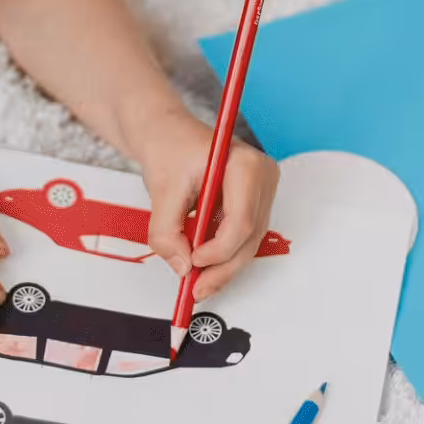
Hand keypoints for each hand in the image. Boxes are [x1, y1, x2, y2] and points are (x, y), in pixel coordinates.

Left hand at [135, 107, 280, 300]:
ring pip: (249, 242)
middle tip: (196, 289)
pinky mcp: (256, 201)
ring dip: (223, 266)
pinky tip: (205, 269)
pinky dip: (224, 254)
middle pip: (249, 236)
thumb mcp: (160, 190)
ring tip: (198, 284)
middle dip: (222, 267)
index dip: (218, 250)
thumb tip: (182, 266)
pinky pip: (245, 236)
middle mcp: (262, 175)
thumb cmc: (168, 148)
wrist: (169, 134)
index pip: (241, 221)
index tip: (192, 262)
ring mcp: (263, 189)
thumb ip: (167, 231)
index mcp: (244, 164)